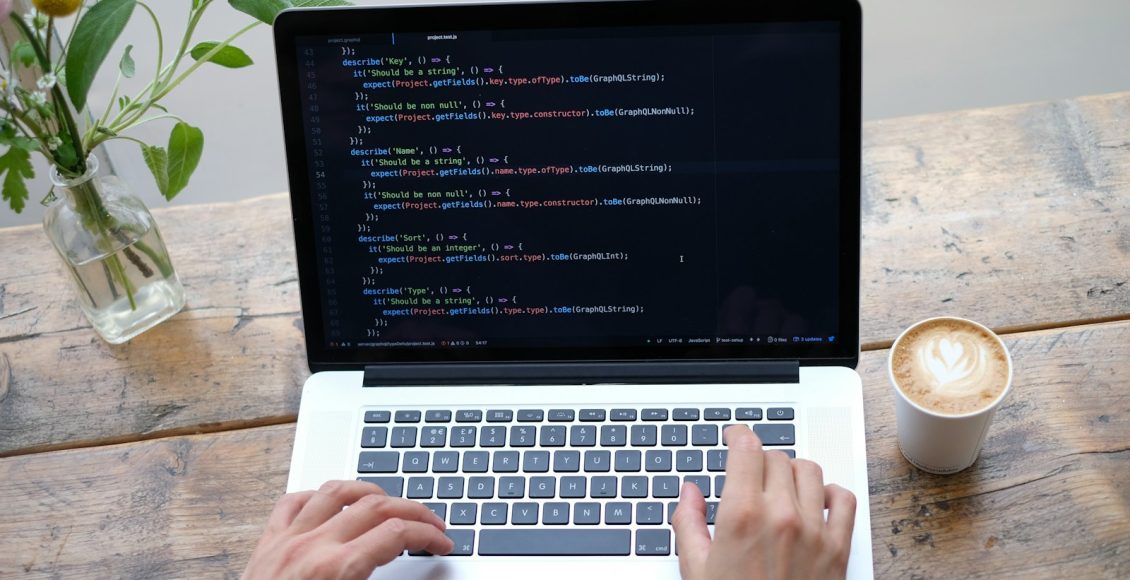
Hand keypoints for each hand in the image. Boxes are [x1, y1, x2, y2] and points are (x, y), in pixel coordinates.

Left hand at [243, 480, 452, 579]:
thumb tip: (413, 579)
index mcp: (338, 570)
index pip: (397, 534)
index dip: (428, 535)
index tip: (442, 543)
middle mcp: (314, 547)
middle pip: (376, 505)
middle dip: (412, 511)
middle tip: (431, 524)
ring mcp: (288, 540)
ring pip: (336, 491)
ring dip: (369, 491)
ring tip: (388, 501)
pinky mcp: (267, 543)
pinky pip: (292, 503)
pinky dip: (316, 496)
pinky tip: (330, 503)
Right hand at [672, 425, 856, 579]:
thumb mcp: (695, 569)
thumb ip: (688, 523)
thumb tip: (688, 492)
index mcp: (742, 515)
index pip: (746, 449)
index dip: (737, 435)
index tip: (733, 437)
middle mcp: (781, 515)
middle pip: (775, 457)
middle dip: (758, 461)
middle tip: (748, 476)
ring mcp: (814, 530)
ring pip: (809, 470)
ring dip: (791, 472)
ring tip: (778, 487)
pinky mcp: (838, 548)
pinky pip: (843, 499)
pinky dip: (830, 493)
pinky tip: (814, 502)